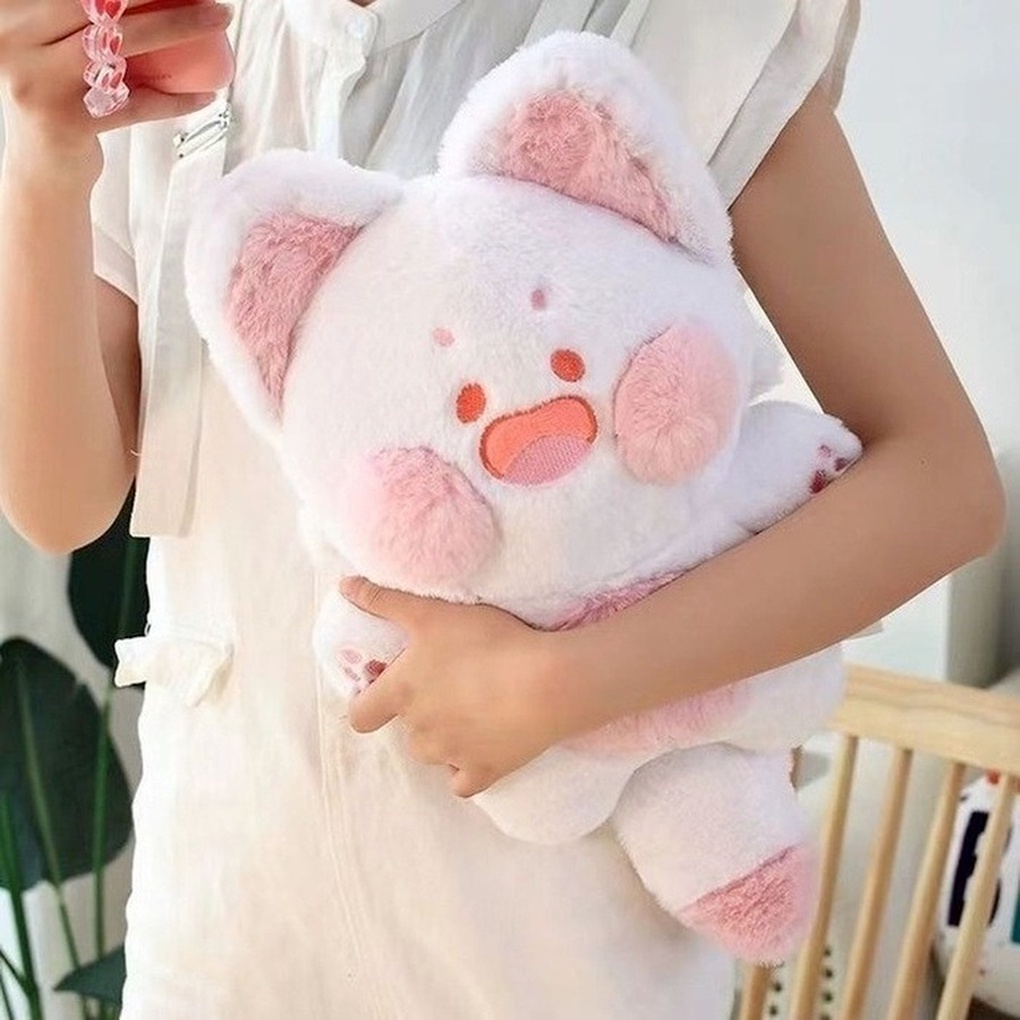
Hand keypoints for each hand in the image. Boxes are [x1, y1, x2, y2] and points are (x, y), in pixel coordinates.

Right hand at [0, 0, 231, 167]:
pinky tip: (205, 94)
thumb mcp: (57, 46)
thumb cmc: (59, 94)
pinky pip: (134, 105)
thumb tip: (164, 1)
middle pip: (96, 3)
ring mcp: (39, 83)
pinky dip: (174, 99)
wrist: (42, 167)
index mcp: (13, 13)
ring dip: (176, 28)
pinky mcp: (67, 123)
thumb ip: (85, 21)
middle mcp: (15, 40)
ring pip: (119, 47)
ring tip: (217, 18)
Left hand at [341, 577, 568, 798]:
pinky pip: (464, 782)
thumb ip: (384, 600)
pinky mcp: (485, 772)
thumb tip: (344, 587)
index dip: (368, 702)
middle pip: (404, 730)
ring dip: (442, 737)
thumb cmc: (486, 642)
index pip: (360, 715)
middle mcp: (419, 731)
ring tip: (471, 707)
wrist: (546, 683)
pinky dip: (467, 768)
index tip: (387, 686)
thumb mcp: (431, 612)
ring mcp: (451, 757)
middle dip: (418, 711)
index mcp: (401, 695)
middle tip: (447, 684)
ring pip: (433, 754)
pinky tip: (482, 744)